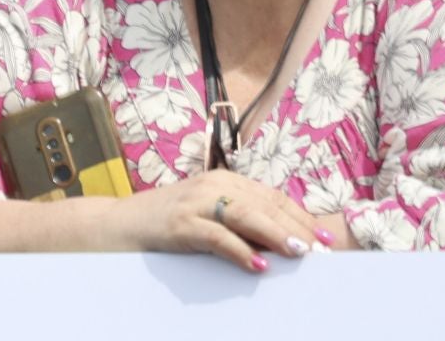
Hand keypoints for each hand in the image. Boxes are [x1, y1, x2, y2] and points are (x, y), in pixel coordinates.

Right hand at [110, 171, 328, 272]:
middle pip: (264, 205)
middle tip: (322, 251)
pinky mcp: (180, 224)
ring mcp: (195, 203)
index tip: (326, 238)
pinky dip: (239, 250)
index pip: (272, 197)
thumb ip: (238, 221)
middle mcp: (212, 185)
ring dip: (275, 234)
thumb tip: (281, 243)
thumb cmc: (167, 223)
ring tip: (299, 252)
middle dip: (296, 228)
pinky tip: (257, 264)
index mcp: (223, 180)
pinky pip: (216, 236)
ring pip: (245, 215)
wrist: (119, 224)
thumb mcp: (206, 214)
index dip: (301, 217)